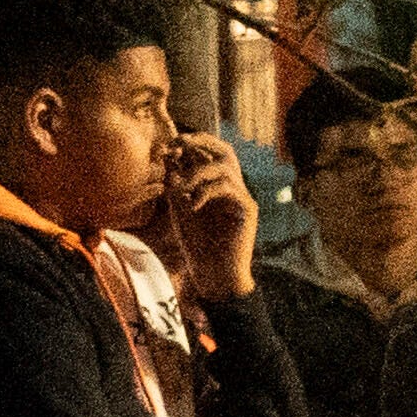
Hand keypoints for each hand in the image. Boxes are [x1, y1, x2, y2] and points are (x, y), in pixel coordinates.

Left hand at [159, 129, 259, 298]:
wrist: (214, 275)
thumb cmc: (197, 245)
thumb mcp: (180, 209)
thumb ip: (176, 185)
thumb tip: (168, 157)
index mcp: (216, 185)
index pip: (209, 154)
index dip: (191, 144)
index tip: (167, 145)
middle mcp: (232, 187)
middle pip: (226, 151)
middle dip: (202, 141)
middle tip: (179, 143)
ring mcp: (242, 197)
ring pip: (226, 167)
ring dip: (198, 171)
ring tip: (180, 186)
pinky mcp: (248, 209)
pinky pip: (230, 188)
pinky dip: (207, 191)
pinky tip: (192, 204)